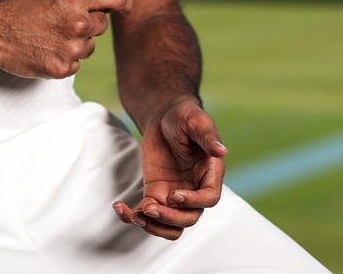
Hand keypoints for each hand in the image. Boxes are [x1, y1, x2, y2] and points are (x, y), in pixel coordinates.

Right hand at [0, 0, 130, 78]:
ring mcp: (72, 48)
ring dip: (77, 43)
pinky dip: (65, 59)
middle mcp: (79, 22)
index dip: (124, 4)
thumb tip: (104, 7)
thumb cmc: (21, 8)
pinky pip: (76, 64)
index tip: (126, 8)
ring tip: (51, 36)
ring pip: (89, 47)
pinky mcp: (62, 68)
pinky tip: (46, 50)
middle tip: (65, 22)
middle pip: (102, 26)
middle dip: (90, 24)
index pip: (117, 0)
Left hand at [112, 100, 227, 239]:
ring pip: (171, 225)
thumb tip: (222, 151)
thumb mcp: (197, 120)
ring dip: (154, 226)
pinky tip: (120, 207)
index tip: (174, 195)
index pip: (209, 198)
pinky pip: (148, 214)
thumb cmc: (185, 116)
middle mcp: (195, 189)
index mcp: (210, 173)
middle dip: (170, 218)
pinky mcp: (156, 193)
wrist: (165, 116)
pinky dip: (134, 216)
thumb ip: (208, 135)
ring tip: (136, 215)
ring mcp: (175, 195)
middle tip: (150, 208)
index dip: (193, 202)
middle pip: (189, 218)